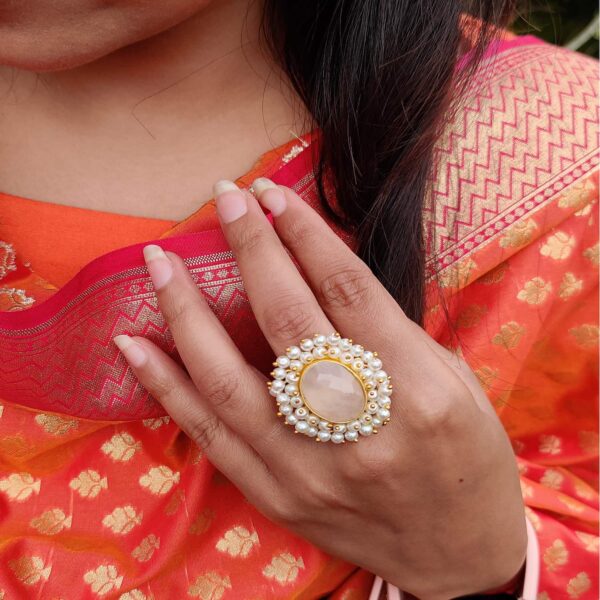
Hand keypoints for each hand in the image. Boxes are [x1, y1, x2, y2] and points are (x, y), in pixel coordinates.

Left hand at [114, 178, 526, 598]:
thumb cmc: (468, 457)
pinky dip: (166, 386)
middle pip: (286, 319)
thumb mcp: (455, 383)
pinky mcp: (276, 495)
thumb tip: (319, 277)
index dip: (302, 233)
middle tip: (224, 198)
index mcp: (416, 389)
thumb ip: (388, 333)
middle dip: (250, 248)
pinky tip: (133, 345)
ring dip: (187, 311)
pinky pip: (209, 435)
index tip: (271, 194)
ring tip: (159, 261)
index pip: (346, 290)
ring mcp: (308, 467)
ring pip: (229, 377)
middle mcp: (358, 427)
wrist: (456, 553)